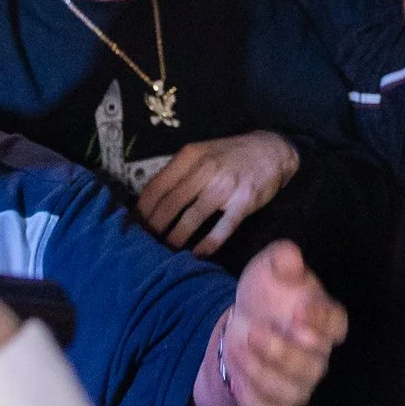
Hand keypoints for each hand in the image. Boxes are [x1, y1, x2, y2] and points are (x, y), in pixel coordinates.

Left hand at [135, 130, 299, 254]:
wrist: (272, 149)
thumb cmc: (230, 155)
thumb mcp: (201, 153)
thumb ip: (179, 173)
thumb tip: (149, 201)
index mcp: (190, 156)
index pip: (156, 186)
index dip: (142, 210)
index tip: (132, 227)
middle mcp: (206, 169)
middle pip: (170, 205)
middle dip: (154, 228)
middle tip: (144, 246)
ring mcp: (225, 187)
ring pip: (191, 218)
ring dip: (175, 239)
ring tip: (164, 254)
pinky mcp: (244, 203)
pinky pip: (221, 229)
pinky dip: (207, 245)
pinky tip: (196, 255)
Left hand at [200, 239, 348, 405]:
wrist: (242, 330)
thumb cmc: (265, 298)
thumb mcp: (267, 272)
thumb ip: (281, 260)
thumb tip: (291, 255)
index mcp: (323, 322)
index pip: (336, 326)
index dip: (321, 322)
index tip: (299, 311)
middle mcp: (317, 357)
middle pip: (312, 363)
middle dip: (281, 351)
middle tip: (253, 332)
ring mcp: (299, 386)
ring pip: (290, 390)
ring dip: (260, 370)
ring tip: (237, 346)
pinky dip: (250, 396)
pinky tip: (236, 375)